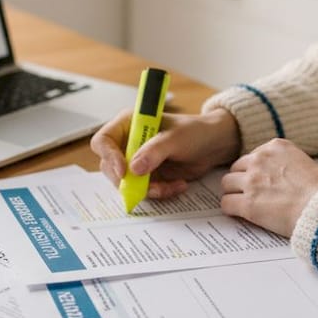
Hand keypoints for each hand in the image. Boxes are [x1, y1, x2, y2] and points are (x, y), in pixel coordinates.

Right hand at [90, 109, 240, 198]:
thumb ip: (154, 152)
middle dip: (129, 181)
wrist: (213, 144)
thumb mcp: (175, 138)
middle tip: (149, 187)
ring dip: (148, 190)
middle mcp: (128, 143)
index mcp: (128, 124)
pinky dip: (160, 192)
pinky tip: (178, 185)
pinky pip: (144, 191)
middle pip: (110, 167)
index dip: (109, 157)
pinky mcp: (148, 176)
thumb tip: (133, 169)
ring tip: (170, 186)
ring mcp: (137, 161)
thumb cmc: (194, 131)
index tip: (124, 171)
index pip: (103, 141)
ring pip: (127, 184)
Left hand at [219, 138, 317, 236]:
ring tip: (242, 203)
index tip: (259, 181)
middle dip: (241, 180)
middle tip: (249, 193)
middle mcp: (260, 160)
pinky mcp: (248, 204)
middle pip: (236, 168)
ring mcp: (252, 181)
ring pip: (227, 184)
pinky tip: (238, 214)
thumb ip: (284, 163)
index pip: (252, 156)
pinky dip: (231, 209)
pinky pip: (226, 203)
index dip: (254, 170)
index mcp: (276, 147)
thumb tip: (274, 175)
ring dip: (234, 193)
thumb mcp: (304, 163)